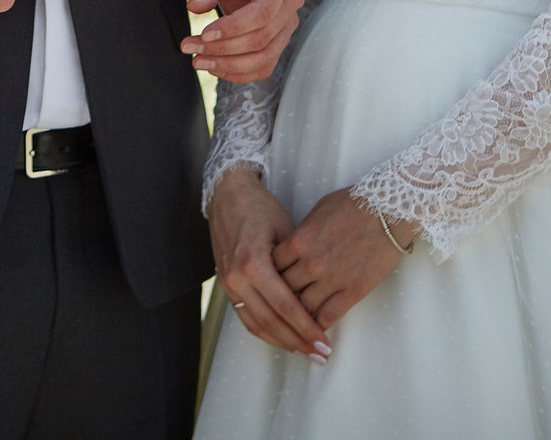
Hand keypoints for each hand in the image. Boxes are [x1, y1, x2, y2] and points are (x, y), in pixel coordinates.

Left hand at [181, 0, 300, 82]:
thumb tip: (196, 7)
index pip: (263, 12)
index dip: (233, 28)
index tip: (204, 34)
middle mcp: (291, 1)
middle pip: (262, 38)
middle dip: (224, 49)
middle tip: (190, 48)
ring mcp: (287, 23)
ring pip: (265, 58)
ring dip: (230, 65)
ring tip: (198, 61)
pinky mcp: (278, 38)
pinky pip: (264, 64)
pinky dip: (240, 72)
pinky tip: (215, 67)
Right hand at [208, 167, 328, 359]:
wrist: (227, 195)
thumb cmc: (261, 208)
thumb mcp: (286, 231)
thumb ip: (297, 265)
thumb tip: (318, 297)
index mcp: (253, 263)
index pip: (285, 306)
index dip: (306, 328)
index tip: (324, 343)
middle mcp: (237, 278)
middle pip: (271, 322)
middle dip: (297, 341)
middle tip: (320, 355)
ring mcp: (228, 284)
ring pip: (256, 325)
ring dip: (281, 342)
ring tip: (305, 352)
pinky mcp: (226, 286)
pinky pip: (245, 317)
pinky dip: (265, 332)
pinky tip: (283, 339)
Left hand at [271, 189, 410, 335]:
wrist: (389, 210)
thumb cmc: (353, 204)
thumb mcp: (317, 211)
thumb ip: (301, 234)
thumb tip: (291, 251)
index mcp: (299, 241)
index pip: (271, 267)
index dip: (268, 276)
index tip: (269, 282)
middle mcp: (311, 263)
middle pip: (283, 290)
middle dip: (279, 298)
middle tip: (278, 306)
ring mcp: (332, 279)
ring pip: (302, 308)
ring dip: (297, 316)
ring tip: (293, 321)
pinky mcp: (353, 291)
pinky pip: (328, 316)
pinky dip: (317, 327)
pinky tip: (313, 330)